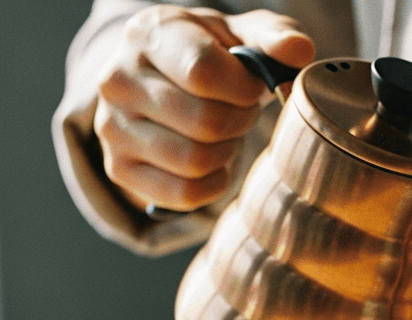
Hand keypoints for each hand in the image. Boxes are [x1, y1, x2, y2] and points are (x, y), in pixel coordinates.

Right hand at [93, 5, 314, 211]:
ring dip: (227, 152)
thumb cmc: (210, 54)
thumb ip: (274, 36)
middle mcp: (118, 79)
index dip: (243, 89)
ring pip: (195, 162)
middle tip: (240, 111)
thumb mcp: (241, 34)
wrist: (162, 79)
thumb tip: (299, 51)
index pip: (202, 72)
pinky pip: (184, 194)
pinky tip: (213, 160)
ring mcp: (112, 126)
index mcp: (149, 34)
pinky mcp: (118, 168)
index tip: (251, 87)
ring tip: (224, 131)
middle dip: (239, 121)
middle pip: (205, 123)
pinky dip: (213, 183)